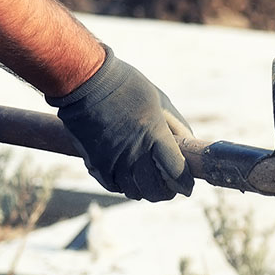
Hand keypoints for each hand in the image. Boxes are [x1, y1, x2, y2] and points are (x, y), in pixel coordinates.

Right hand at [47, 47, 194, 201]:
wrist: (85, 81)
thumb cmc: (127, 86)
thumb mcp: (160, 100)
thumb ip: (176, 126)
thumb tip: (189, 145)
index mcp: (154, 134)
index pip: (175, 171)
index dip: (184, 183)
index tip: (187, 186)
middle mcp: (134, 151)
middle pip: (155, 188)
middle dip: (166, 192)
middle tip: (169, 189)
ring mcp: (113, 159)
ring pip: (134, 191)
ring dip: (145, 191)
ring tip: (149, 185)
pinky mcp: (95, 163)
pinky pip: (113, 186)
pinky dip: (123, 186)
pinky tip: (129, 179)